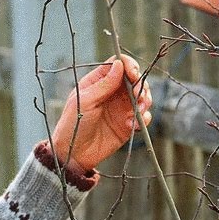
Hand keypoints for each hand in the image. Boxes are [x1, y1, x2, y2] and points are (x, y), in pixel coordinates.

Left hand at [51, 55, 151, 170]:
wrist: (75, 154)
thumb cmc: (73, 125)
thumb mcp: (86, 101)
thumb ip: (104, 84)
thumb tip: (119, 65)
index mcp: (98, 82)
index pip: (118, 65)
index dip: (129, 66)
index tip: (133, 74)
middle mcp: (112, 93)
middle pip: (135, 80)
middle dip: (140, 86)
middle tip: (138, 96)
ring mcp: (121, 108)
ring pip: (143, 97)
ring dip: (145, 102)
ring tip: (137, 112)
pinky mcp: (128, 124)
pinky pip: (143, 117)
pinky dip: (142, 119)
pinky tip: (130, 126)